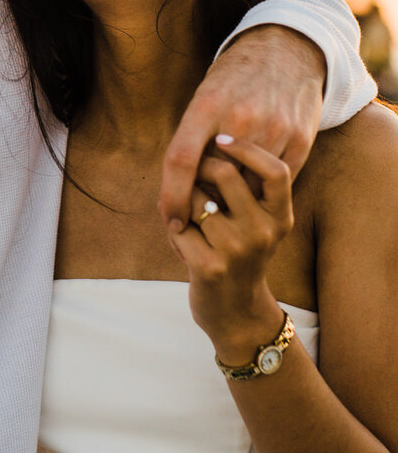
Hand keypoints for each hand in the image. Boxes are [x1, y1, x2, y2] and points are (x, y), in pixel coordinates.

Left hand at [159, 25, 323, 230]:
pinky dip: (262, 191)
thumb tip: (176, 197)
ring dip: (236, 202)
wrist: (287, 51)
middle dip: (205, 202)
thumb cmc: (235, 79)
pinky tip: (255, 188)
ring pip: (249, 187)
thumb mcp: (204, 98)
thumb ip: (191, 141)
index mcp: (207, 105)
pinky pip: (276, 183)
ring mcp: (274, 129)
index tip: (171, 221)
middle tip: (200, 211)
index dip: (172, 196)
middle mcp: (241, 118)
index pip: (181, 160)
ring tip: (227, 202)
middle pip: (216, 180)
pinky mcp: (300, 140)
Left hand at [171, 136, 293, 361]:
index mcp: (280, 217)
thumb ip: (246, 189)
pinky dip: (173, 228)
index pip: (276, 171)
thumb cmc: (240, 256)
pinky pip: (178, 225)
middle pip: (225, 173)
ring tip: (189, 220)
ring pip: (196, 197)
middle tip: (191, 178)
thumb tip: (211, 142)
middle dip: (199, 168)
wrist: (237, 314)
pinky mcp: (210, 266)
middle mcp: (264, 232)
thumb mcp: (258, 224)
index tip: (222, 137)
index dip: (247, 148)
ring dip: (183, 202)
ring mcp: (237, 250)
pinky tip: (182, 242)